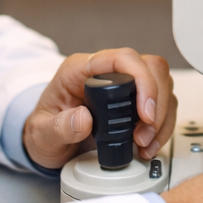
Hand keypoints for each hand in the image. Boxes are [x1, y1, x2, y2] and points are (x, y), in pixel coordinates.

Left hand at [23, 48, 174, 169]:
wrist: (45, 143)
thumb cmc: (43, 132)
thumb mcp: (41, 134)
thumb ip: (58, 127)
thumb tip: (83, 119)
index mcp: (80, 69)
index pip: (122, 58)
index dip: (141, 80)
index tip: (145, 112)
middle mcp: (105, 72)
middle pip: (150, 67)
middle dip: (156, 102)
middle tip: (145, 132)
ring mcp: (122, 85)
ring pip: (161, 84)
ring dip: (162, 116)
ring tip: (145, 142)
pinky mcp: (133, 101)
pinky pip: (161, 104)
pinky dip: (161, 126)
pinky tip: (149, 143)